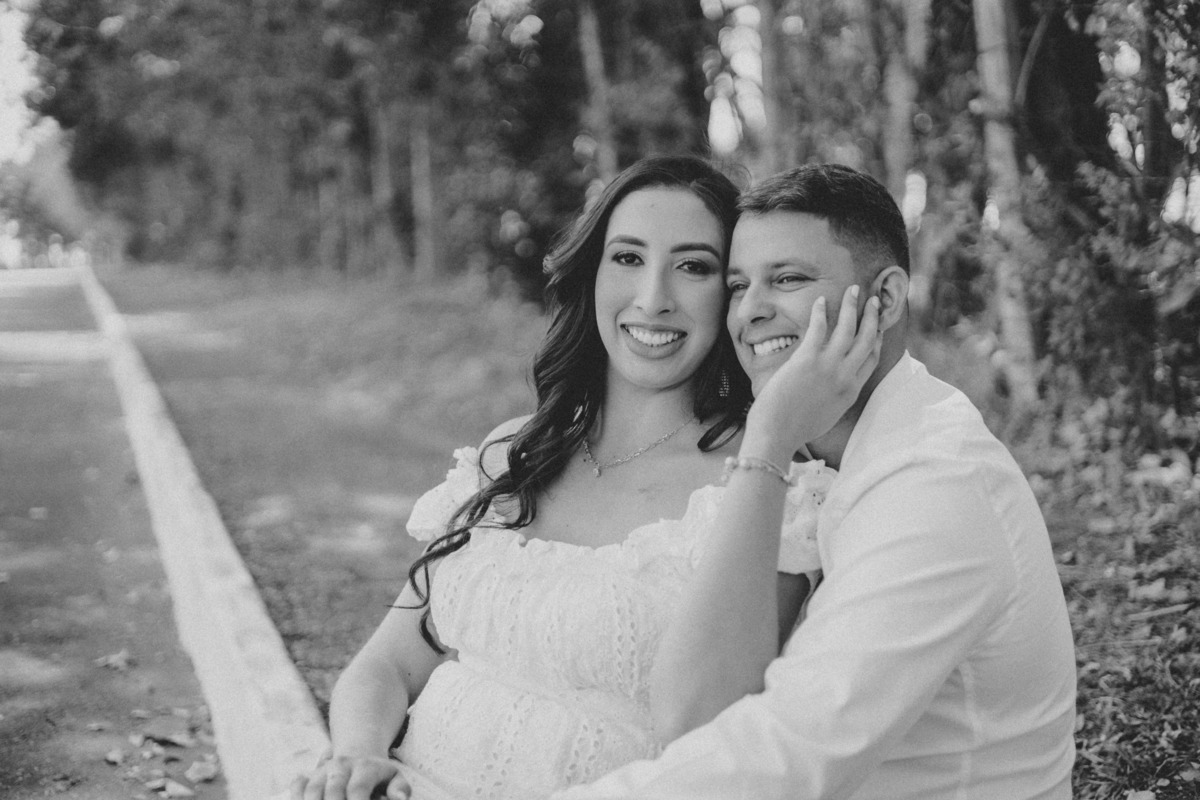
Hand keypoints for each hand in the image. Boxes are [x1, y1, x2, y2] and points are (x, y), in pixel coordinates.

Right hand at [291, 750, 410, 799]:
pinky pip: (297, 785)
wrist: (360, 754)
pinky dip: (296, 797)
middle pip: (334, 789)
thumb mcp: (395, 778)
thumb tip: (400, 799)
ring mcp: (324, 770)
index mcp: (366, 767)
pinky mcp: (310, 776)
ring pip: (313, 789)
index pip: (358, 788)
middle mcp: (342, 766)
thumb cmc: (379, 776)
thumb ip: (399, 789)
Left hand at [743, 285, 881, 462]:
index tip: (877, 326)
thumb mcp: (824, 417)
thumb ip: (833, 400)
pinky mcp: (808, 359)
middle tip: (873, 300)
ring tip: (854, 290)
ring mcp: (828, 367)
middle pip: (867, 340)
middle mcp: (845, 377)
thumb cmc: (793, 430)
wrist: (776, 434)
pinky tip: (821, 300)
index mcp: (850, 392)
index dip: (876, 339)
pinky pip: (819, 328)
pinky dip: (822, 311)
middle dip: (873, 317)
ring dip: (853, 306)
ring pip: (849, 328)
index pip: (872, 360)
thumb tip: (829, 390)